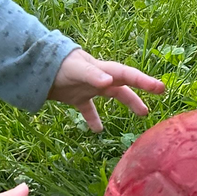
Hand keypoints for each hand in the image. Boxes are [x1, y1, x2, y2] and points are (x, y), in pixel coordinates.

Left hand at [48, 48, 164, 132]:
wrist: (36, 67)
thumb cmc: (58, 64)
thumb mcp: (76, 69)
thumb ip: (92, 76)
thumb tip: (109, 83)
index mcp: (103, 70)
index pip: (128, 75)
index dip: (145, 81)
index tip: (160, 88)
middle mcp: (99, 78)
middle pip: (125, 85)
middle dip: (143, 89)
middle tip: (160, 94)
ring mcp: (89, 88)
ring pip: (112, 96)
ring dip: (127, 103)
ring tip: (142, 113)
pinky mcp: (76, 97)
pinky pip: (89, 109)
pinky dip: (94, 119)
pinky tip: (97, 131)